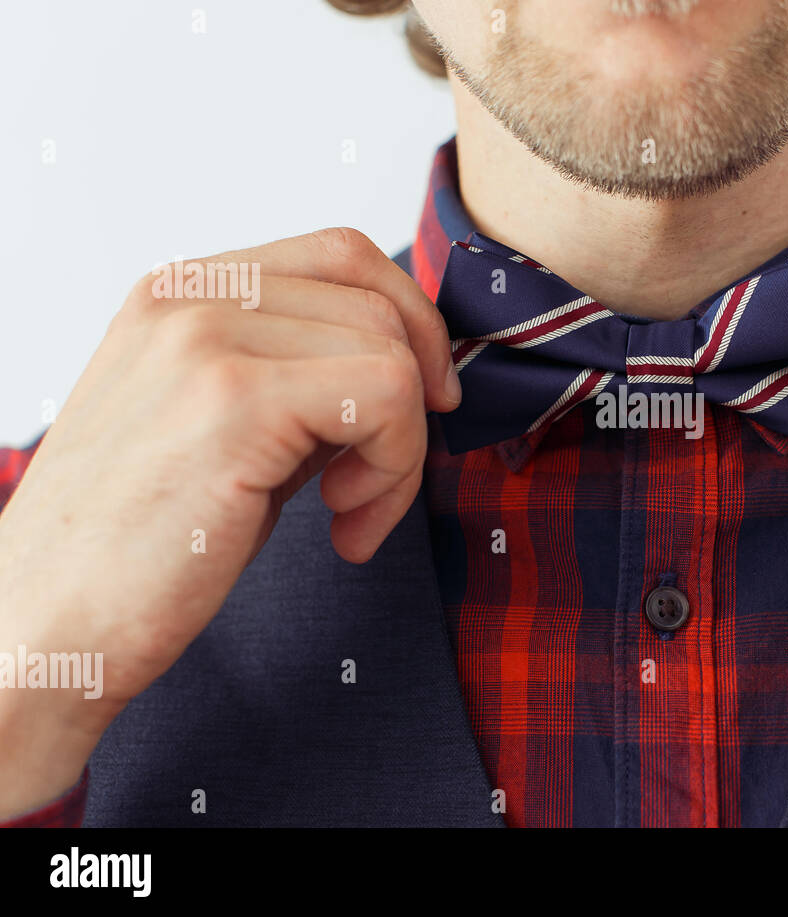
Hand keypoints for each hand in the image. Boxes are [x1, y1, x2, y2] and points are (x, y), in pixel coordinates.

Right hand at [0, 228, 458, 815]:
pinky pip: (386, 398)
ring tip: (349, 514)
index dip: (408, 324)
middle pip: (378, 302)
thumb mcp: (224, 429)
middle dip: (413, 400)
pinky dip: (394, 469)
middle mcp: (190, 297)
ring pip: (392, 353)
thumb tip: (409, 371)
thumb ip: (300, 379)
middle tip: (378, 482)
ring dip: (402, 450)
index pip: (342, 257)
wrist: (52, 628)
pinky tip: (343, 525)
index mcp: (181, 292)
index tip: (423, 400)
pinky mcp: (235, 400)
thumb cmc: (139, 547)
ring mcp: (207, 339)